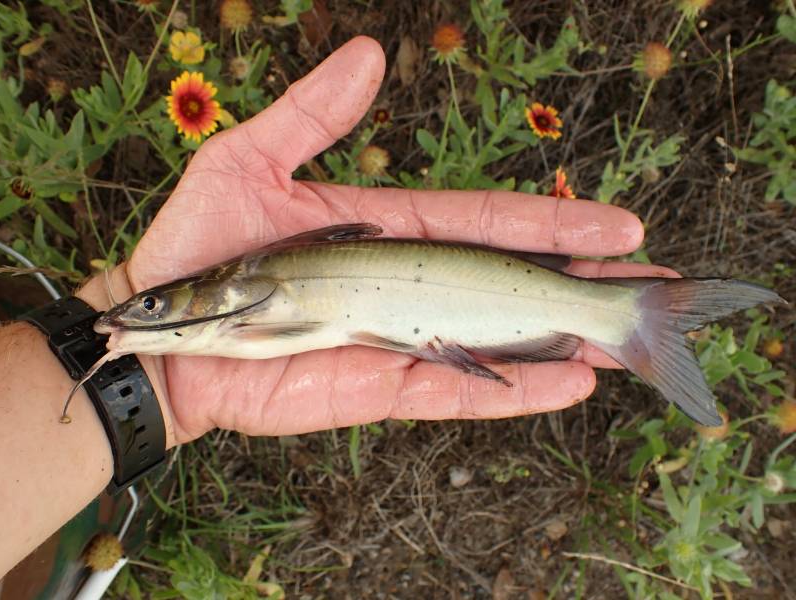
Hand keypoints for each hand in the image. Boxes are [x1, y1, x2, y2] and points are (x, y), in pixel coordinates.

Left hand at [101, 37, 671, 444]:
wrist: (166, 331)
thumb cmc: (201, 245)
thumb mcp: (250, 158)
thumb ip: (314, 113)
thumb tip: (372, 54)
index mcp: (390, 233)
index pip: (487, 222)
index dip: (551, 222)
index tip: (615, 226)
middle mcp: (405, 288)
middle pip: (506, 282)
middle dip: (577, 283)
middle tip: (647, 283)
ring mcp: (396, 341)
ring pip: (492, 342)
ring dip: (558, 342)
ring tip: (620, 343)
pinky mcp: (376, 388)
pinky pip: (453, 391)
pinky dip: (509, 391)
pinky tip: (564, 383)